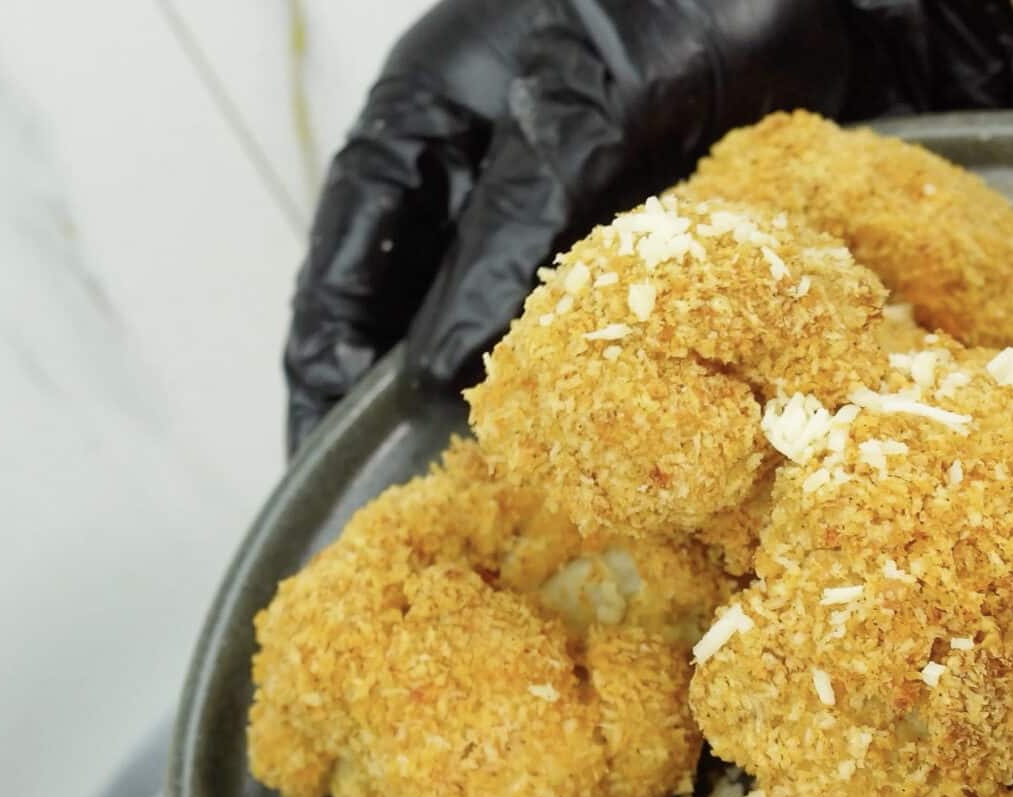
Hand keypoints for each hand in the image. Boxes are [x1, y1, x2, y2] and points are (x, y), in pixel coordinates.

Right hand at [282, 0, 1012, 451]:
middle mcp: (481, 184)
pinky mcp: (646, 255)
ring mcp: (562, 221)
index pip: (343, 284)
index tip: (335, 482)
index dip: (327, 388)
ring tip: (511, 519)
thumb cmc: (685, 0)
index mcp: (421, 130)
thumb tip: (438, 371)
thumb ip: (510, 234)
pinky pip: (601, 345)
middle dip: (421, 425)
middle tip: (426, 527)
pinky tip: (609, 464)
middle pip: (419, 329)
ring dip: (517, 423)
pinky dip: (600, 400)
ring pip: (511, 347)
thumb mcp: (581, 114)